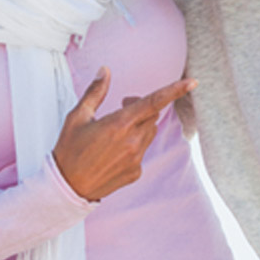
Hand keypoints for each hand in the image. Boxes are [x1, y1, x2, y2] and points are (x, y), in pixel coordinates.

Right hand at [51, 69, 195, 201]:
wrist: (66, 187)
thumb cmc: (69, 150)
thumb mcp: (77, 117)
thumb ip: (95, 92)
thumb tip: (106, 71)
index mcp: (119, 124)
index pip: (153, 102)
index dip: (175, 91)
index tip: (193, 82)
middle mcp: (132, 142)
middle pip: (152, 116)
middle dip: (142, 107)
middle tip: (123, 105)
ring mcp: (136, 159)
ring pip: (149, 133)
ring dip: (139, 126)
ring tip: (115, 130)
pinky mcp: (136, 172)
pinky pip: (142, 152)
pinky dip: (134, 146)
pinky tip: (113, 151)